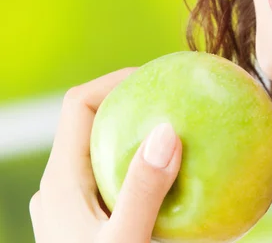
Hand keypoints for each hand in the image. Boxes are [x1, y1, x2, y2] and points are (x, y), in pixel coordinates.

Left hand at [29, 67, 182, 242]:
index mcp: (61, 180)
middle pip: (92, 123)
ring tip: (179, 137)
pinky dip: (137, 166)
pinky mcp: (81, 223)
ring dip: (136, 136)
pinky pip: (109, 176)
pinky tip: (171, 184)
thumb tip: (167, 131)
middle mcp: (59, 187)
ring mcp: (68, 206)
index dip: (114, 81)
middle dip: (133, 106)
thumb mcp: (125, 242)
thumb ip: (143, 190)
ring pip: (101, 151)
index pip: (79, 104)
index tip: (157, 80)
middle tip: (176, 105)